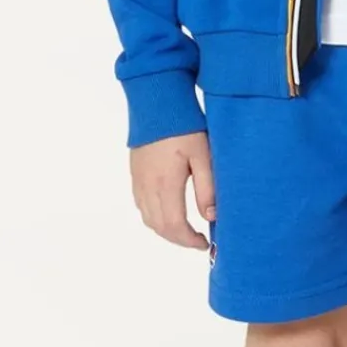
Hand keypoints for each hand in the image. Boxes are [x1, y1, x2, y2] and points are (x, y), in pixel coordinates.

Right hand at [129, 128, 215, 249]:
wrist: (157, 102)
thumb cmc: (184, 126)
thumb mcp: (203, 155)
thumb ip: (207, 188)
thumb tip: (211, 217)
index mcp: (165, 184)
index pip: (174, 226)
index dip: (188, 241)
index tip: (204, 243)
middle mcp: (147, 186)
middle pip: (159, 227)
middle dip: (178, 239)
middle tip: (197, 240)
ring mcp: (138, 181)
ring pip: (148, 218)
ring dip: (166, 230)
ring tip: (185, 229)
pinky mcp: (135, 173)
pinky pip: (142, 205)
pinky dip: (155, 216)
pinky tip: (169, 210)